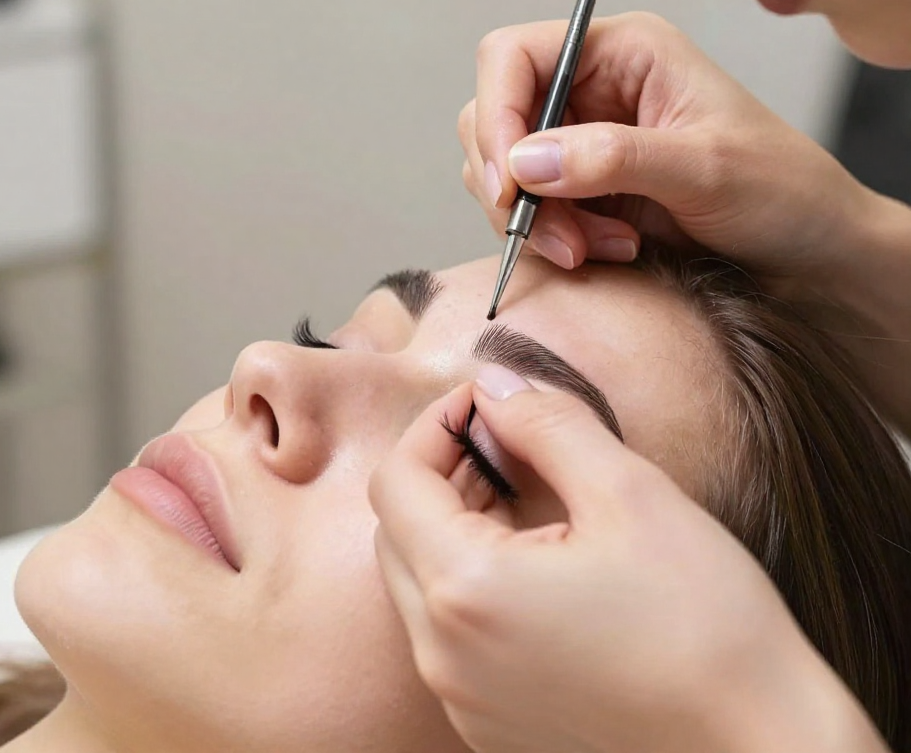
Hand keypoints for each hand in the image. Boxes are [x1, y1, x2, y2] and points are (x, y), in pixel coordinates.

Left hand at [370, 377, 885, 752]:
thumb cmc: (706, 626)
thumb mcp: (629, 494)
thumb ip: (547, 422)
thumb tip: (494, 382)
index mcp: (465, 591)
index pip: (396, 480)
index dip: (435, 424)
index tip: (485, 403)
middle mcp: (443, 655)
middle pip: (394, 531)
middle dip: (440, 471)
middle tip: (505, 443)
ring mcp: (462, 699)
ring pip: (418, 582)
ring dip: (454, 524)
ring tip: (526, 495)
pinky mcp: (490, 726)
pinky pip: (449, 634)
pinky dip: (471, 580)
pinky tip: (536, 561)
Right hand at [460, 12, 874, 293]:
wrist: (812, 251)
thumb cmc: (784, 190)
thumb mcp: (707, 170)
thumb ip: (614, 158)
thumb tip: (524, 162)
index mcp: (623, 51)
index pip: (512, 56)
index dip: (495, 115)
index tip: (508, 184)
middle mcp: (592, 87)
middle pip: (496, 118)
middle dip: (516, 184)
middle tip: (561, 237)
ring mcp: (581, 139)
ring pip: (504, 171)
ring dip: (538, 220)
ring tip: (598, 247)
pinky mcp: (580, 188)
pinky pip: (527, 209)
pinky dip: (551, 238)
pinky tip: (605, 250)